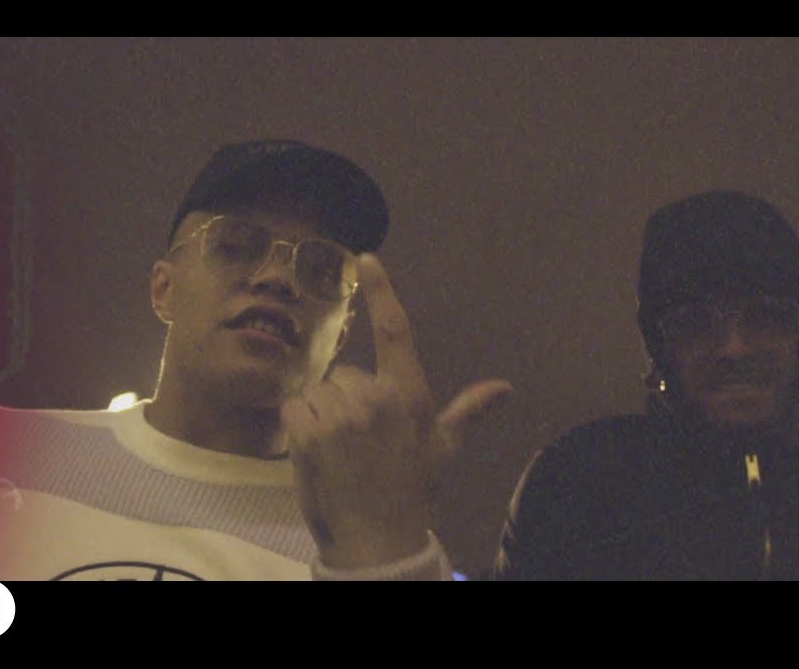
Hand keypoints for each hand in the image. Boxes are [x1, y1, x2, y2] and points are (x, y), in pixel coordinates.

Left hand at [282, 254, 512, 568]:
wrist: (378, 538)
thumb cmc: (412, 491)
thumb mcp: (443, 448)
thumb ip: (469, 410)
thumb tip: (505, 387)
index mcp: (409, 394)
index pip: (395, 331)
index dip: (382, 291)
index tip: (366, 258)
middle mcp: (376, 398)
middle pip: (343, 374)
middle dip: (344, 401)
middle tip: (358, 443)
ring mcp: (340, 415)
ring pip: (316, 391)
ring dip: (319, 417)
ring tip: (338, 453)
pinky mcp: (308, 433)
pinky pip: (293, 408)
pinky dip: (296, 428)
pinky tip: (315, 455)